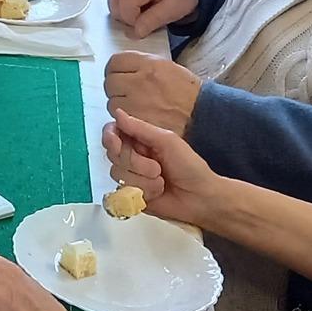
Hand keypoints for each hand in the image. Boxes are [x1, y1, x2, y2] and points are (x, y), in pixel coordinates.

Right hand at [101, 108, 227, 228]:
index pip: (112, 133)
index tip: (118, 144)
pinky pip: (124, 191)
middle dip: (135, 162)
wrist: (201, 197)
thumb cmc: (189, 166)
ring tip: (161, 180)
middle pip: (113, 154)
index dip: (110, 138)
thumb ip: (140, 128)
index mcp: (140, 140)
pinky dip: (143, 191)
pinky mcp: (131, 195)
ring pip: (117, 173)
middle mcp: (132, 157)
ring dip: (143, 178)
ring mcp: (131, 177)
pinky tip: (157, 193)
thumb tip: (116, 113)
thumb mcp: (167, 141)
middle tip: (157, 167)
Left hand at [103, 50, 200, 134]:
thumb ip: (142, 64)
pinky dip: (124, 118)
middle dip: (115, 86)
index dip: (113, 68)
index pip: (115, 61)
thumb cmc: (186, 90)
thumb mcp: (166, 65)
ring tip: (132, 105)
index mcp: (148, 65)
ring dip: (118, 103)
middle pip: (110, 81)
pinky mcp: (139, 121)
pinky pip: (120, 118)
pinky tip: (135, 116)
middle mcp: (140, 81)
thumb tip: (122, 66)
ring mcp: (138, 103)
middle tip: (123, 90)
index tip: (116, 73)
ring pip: (112, 101)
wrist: (201, 113)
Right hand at [109, 0, 199, 35]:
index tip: (144, 25)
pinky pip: (113, 1)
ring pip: (111, 2)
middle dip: (127, 18)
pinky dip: (122, 9)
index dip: (132, 19)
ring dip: (124, 14)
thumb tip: (135, 32)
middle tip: (144, 20)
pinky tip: (136, 10)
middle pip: (115, 2)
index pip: (125, 2)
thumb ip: (153, 20)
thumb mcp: (173, 9)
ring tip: (141, 14)